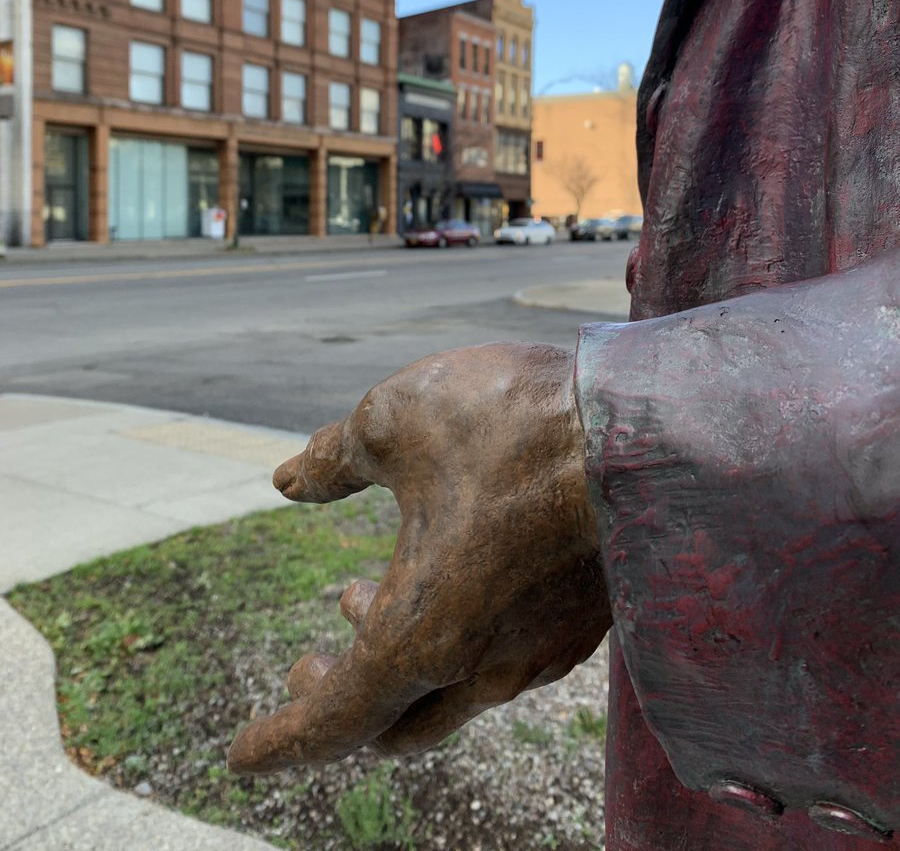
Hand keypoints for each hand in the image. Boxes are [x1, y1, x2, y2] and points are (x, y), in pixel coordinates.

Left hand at [227, 342, 610, 773]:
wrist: (647, 428)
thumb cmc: (511, 424)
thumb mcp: (394, 421)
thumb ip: (332, 458)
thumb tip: (287, 480)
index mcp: (422, 632)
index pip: (334, 722)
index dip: (280, 742)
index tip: (240, 757)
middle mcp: (483, 666)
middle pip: (393, 723)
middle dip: (338, 703)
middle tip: (307, 661)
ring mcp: (541, 651)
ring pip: (449, 694)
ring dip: (396, 663)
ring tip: (365, 598)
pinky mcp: (584, 623)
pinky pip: (500, 664)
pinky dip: (452, 643)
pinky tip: (452, 577)